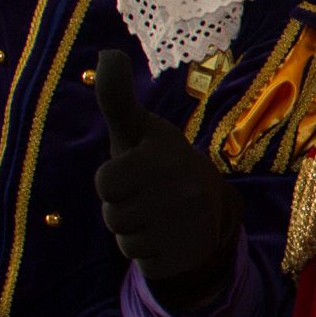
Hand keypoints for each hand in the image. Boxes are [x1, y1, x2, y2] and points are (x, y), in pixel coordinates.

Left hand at [94, 49, 237, 297]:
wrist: (211, 207)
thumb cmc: (158, 162)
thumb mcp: (138, 129)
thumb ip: (117, 97)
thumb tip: (106, 53)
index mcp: (164, 154)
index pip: (104, 182)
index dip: (112, 179)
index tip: (136, 170)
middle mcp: (181, 188)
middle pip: (112, 215)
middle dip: (121, 208)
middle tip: (147, 196)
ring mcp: (188, 224)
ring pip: (125, 240)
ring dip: (133, 231)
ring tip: (155, 216)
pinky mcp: (189, 253)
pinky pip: (143, 262)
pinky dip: (149, 253)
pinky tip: (167, 237)